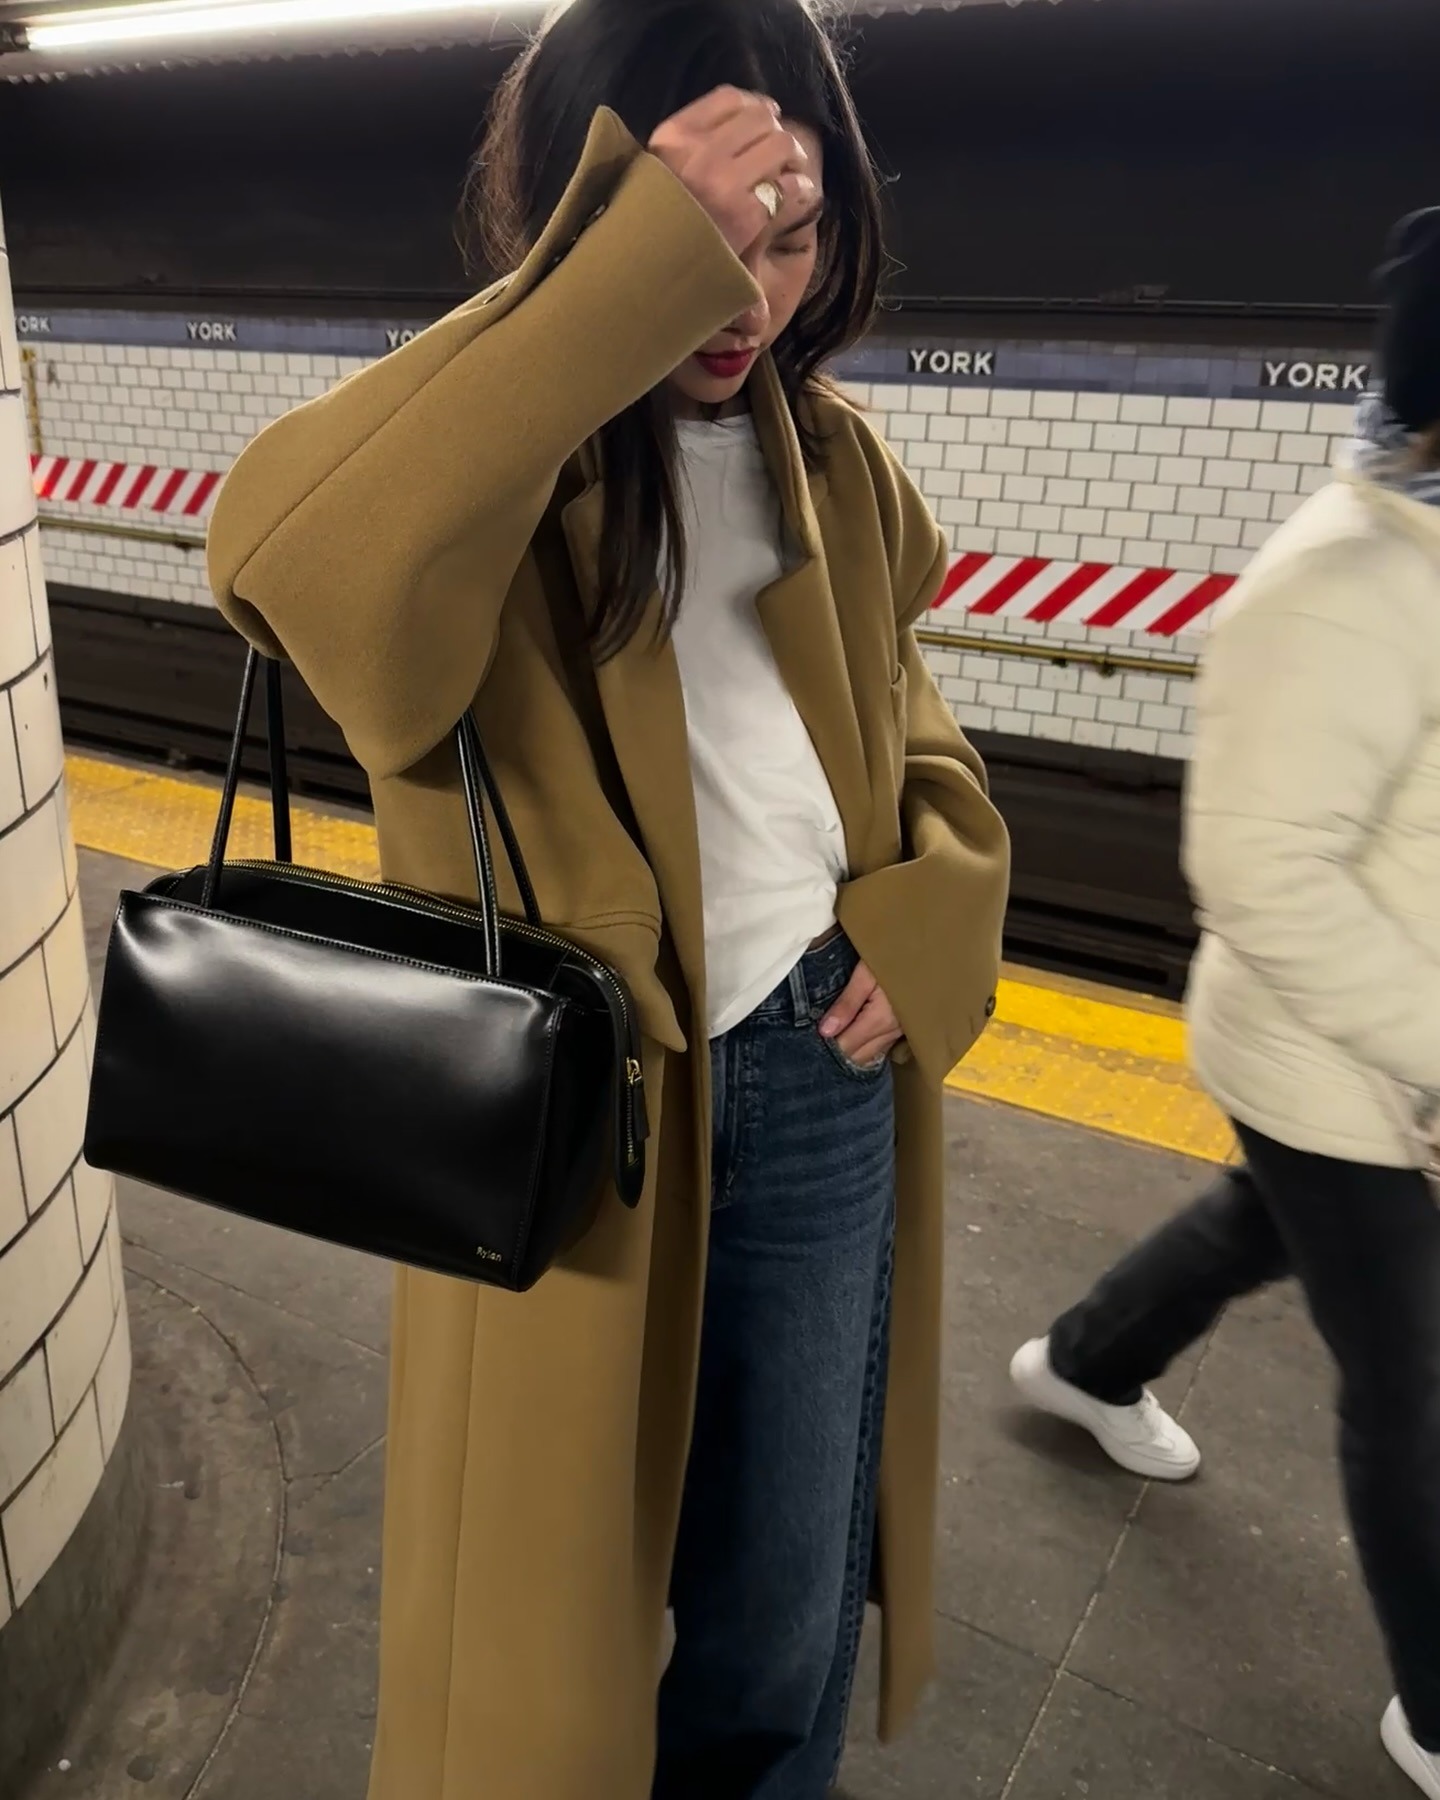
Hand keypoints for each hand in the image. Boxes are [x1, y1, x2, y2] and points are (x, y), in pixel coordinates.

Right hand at [649, 86, 815, 258]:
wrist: (649, 273)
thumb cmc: (656, 223)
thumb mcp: (658, 168)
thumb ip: (691, 141)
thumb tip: (748, 110)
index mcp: (673, 136)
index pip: (727, 97)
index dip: (756, 103)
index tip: (767, 116)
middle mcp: (699, 153)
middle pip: (760, 118)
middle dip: (777, 131)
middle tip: (783, 152)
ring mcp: (723, 184)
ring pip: (781, 145)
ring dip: (794, 157)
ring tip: (791, 171)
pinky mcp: (745, 215)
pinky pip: (788, 186)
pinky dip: (801, 188)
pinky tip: (799, 195)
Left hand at [820, 962, 903, 1069]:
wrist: (924, 951)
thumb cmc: (893, 956)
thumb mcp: (865, 974)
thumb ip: (846, 1004)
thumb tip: (825, 1032)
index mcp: (880, 1019)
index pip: (846, 1047)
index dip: (827, 1045)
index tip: (812, 1035)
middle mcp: (892, 1031)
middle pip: (858, 1056)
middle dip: (838, 1051)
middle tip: (820, 1036)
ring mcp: (900, 1031)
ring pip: (870, 1054)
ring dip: (852, 1049)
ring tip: (834, 1034)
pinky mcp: (904, 1027)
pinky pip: (881, 1046)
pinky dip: (865, 1045)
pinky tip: (854, 1035)